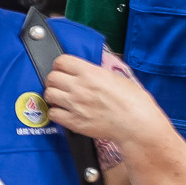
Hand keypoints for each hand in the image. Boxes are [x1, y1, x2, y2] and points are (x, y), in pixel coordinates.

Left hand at [43, 55, 163, 145]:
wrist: (136, 123)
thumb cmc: (132, 100)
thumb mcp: (115, 77)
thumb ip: (96, 73)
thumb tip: (85, 72)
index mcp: (89, 72)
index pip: (60, 61)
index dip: (60, 65)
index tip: (63, 70)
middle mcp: (79, 86)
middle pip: (51, 77)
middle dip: (55, 80)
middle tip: (61, 85)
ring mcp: (75, 105)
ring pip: (49, 95)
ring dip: (54, 95)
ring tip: (62, 99)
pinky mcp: (74, 122)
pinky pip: (53, 114)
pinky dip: (56, 113)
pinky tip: (65, 112)